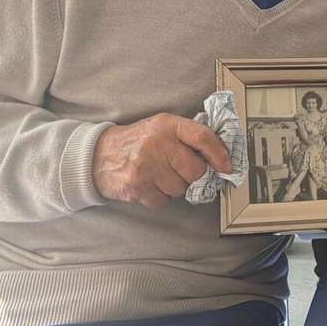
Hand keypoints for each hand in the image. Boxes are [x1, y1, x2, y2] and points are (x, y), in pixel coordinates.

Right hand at [92, 113, 231, 207]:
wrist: (99, 155)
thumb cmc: (137, 142)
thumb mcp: (161, 128)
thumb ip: (187, 137)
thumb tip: (218, 157)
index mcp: (167, 125)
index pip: (203, 138)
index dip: (220, 154)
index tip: (227, 167)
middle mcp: (157, 143)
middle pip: (195, 170)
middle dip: (192, 175)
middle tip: (179, 170)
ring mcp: (146, 166)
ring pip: (180, 188)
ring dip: (174, 187)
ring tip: (159, 174)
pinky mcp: (136, 186)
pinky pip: (163, 201)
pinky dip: (159, 197)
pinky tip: (148, 184)